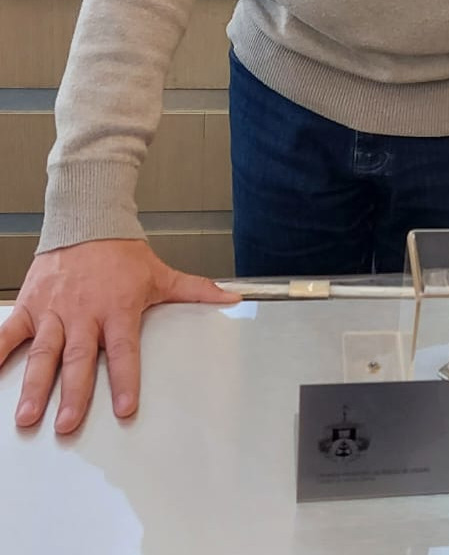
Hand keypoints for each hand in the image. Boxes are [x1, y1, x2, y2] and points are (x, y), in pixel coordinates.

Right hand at [0, 240, 239, 435]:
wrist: (87, 218)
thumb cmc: (122, 252)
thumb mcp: (159, 273)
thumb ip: (194, 291)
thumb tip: (232, 298)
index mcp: (118, 309)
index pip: (125, 350)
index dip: (127, 380)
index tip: (126, 408)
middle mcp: (85, 313)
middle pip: (80, 359)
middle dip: (74, 393)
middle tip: (67, 423)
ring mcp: (54, 310)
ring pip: (44, 352)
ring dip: (35, 385)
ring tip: (27, 416)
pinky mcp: (30, 304)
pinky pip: (9, 333)